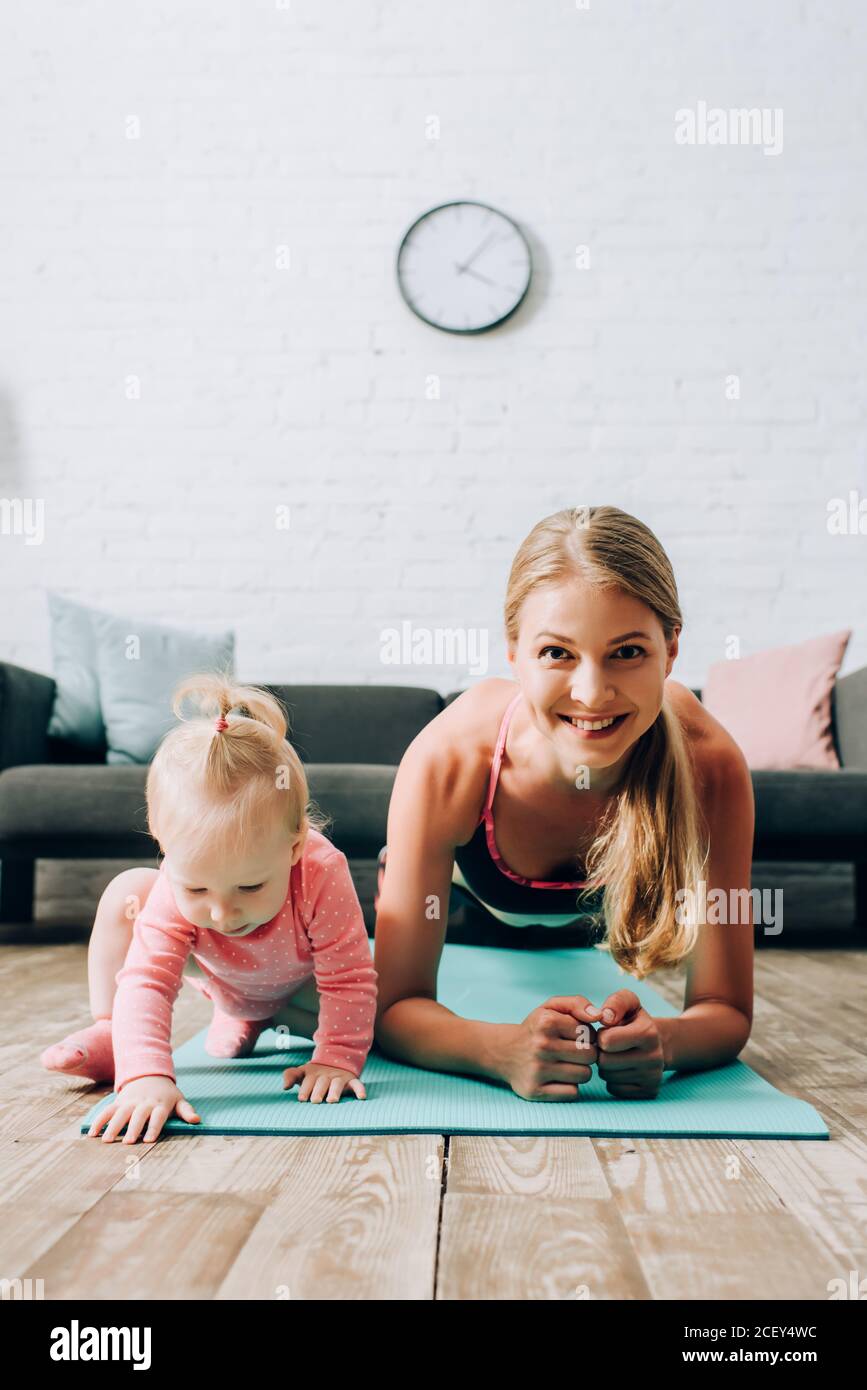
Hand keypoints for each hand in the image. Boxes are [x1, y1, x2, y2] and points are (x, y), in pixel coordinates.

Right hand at [86, 1075, 200, 1143]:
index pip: (158, 1116)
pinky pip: (108, 1110)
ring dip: (113, 1126)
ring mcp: (130, 1101)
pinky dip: (100, 1120)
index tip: (149, 1139)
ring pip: (121, 1113)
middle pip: (138, 1115)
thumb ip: (186, 1111)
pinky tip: (92, 1133)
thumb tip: (197, 1120)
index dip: (154, 1127)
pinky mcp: (119, 1101)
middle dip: (134, 1128)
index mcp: (160, 1104)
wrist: (150, 1074)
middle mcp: (144, 1103)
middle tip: (129, 1142)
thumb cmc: (167, 1094)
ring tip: (107, 1140)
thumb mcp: (179, 1100)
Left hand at [282, 1062, 365, 1102]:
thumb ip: (291, 1075)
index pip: (308, 1081)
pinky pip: (357, 1084)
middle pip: (322, 1083)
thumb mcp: (302, 1072)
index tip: (302, 1099)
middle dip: (318, 1091)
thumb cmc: (314, 1074)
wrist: (336, 1057)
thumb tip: (284, 1087)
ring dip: (335, 1091)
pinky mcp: (351, 1079)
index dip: (305, 1089)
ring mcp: (339, 1077)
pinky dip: (360, 1089)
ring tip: (332, 1100)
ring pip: (337, 1084)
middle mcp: (326, 1075)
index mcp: (313, 1073)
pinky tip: (362, 1097)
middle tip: (315, 1101)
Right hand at [501, 996, 598, 1100]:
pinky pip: (572, 1093)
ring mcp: (537, 1070)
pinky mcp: (535, 1091)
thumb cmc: (536, 1028)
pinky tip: (558, 1078)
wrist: (503, 1052)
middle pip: (591, 1056)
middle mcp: (541, 1045)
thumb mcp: (552, 1007)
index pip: (590, 1034)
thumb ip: (577, 1003)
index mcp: (546, 1021)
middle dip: (586, 1054)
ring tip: (565, 1064)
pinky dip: (569, 1087)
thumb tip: (599, 1016)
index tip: (573, 1037)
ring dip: (579, 1071)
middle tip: (572, 1052)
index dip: (587, 1036)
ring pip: (584, 1075)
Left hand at [587, 990, 665, 1098]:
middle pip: (604, 1062)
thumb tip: (605, 1018)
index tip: (608, 1032)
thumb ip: (616, 1002)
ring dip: (606, 1066)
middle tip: (610, 1046)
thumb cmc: (635, 1021)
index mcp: (648, 1033)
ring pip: (608, 1077)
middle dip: (602, 1052)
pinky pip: (614, 1090)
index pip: (606, 1042)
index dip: (601, 1035)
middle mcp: (654, 1057)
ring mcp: (653, 1077)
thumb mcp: (629, 1002)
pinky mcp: (649, 1091)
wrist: (658, 1042)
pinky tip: (622, 1068)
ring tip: (617, 1055)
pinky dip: (613, 1080)